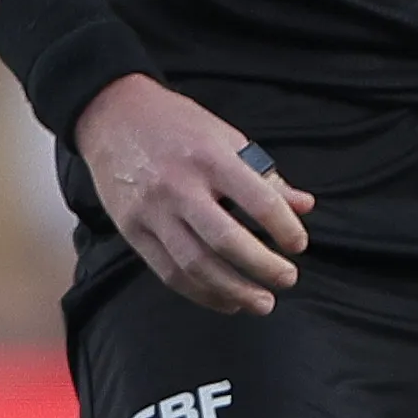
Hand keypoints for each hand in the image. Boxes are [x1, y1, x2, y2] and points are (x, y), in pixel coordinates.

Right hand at [75, 78, 312, 316]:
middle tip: (287, 279)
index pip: (257, 200)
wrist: (113, 115)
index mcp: (209, 157)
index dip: (284, 228)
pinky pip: (169, 273)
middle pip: (226, 241)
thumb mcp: (225, 136)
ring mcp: (152, 212)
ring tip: (262, 302)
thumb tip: (304, 206)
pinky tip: (226, 300)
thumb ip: (263, 175)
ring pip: (196, 265)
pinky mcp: (132, 231)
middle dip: (263, 268)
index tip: (298, 245)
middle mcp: (178, 186)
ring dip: (234, 291)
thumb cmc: (176, 124)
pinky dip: (201, 293)